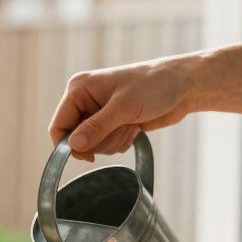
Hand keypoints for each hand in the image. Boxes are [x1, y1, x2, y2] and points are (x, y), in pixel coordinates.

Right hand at [48, 57, 195, 161]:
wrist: (183, 86)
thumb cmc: (154, 86)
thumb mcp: (123, 108)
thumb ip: (96, 128)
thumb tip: (72, 145)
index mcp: (79, 88)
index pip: (58, 126)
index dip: (69, 145)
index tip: (89, 155)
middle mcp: (85, 100)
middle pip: (76, 139)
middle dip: (101, 141)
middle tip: (122, 126)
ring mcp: (98, 112)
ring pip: (93, 145)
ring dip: (114, 141)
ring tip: (131, 124)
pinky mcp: (112, 122)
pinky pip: (106, 144)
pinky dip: (121, 141)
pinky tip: (135, 127)